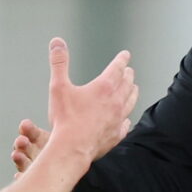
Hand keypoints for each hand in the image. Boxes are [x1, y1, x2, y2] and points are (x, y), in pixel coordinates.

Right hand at [14, 40, 136, 173]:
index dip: (121, 60)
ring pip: (131, 102)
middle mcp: (116, 102)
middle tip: (129, 71)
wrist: (72, 148)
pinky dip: (127, 119)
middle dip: (128, 75)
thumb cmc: (65, 119)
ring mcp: (118, 119)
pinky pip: (125, 125)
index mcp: (104, 87)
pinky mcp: (116, 135)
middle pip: (127, 84)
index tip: (126, 55)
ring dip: (132, 93)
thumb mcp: (58, 86)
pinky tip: (126, 120)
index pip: (117, 68)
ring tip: (134, 89)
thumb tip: (57, 43)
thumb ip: (59, 62)